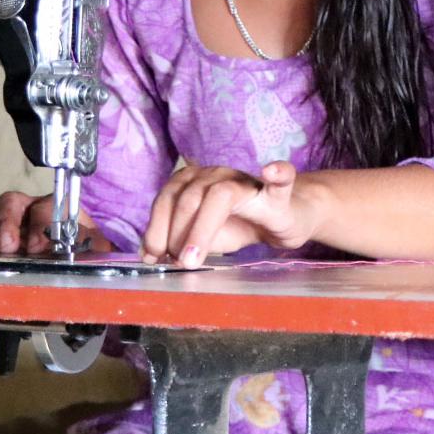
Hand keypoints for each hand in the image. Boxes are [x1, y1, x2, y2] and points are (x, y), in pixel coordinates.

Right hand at [0, 191, 109, 255]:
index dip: (38, 225)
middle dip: (7, 223)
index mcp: (56, 208)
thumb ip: (88, 243)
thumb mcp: (91, 246)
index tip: (36, 247)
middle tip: (8, 246)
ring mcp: (7, 215)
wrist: (71, 253)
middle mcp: (29, 207)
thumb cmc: (78, 248)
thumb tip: (72, 245)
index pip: (44, 207)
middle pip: (11, 200)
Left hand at [141, 161, 311, 268]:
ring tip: (193, 258)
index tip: (152, 256)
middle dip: (176, 233)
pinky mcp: (277, 194)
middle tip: (176, 263)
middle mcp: (216, 175)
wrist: (283, 220)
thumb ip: (179, 241)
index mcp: (194, 181)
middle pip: (189, 198)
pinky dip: (277, 173)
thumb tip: (150, 256)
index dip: (156, 227)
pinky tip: (271, 171)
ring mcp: (246, 182)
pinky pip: (280, 180)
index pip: (167, 198)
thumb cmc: (239, 225)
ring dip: (202, 229)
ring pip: (220, 195)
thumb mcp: (204, 236)